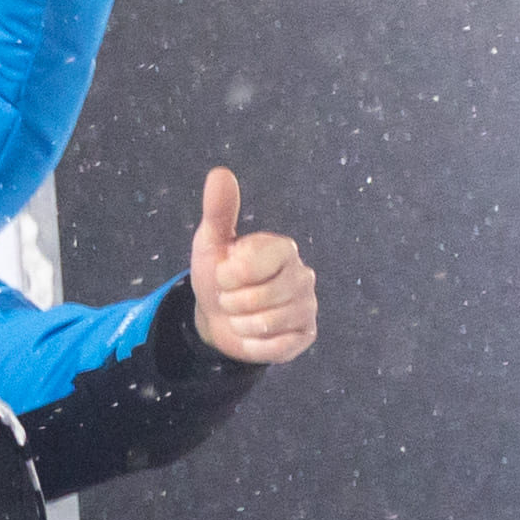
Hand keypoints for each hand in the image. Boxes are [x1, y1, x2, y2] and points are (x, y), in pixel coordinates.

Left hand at [187, 166, 317, 366]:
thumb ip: (219, 211)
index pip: (250, 266)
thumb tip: (220, 172)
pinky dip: (256, 345)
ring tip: (242, 315)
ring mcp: (308, 306)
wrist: (218, 318)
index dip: (228, 276)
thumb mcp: (211, 244)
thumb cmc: (219, 277)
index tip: (225, 274)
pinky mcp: (306, 334)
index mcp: (282, 248)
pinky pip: (277, 347)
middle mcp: (302, 274)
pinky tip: (255, 334)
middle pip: (257, 300)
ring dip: (241, 325)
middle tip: (232, 298)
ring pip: (266, 325)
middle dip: (232, 303)